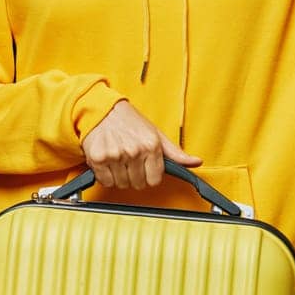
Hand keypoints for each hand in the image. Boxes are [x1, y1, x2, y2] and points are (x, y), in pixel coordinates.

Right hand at [80, 100, 202, 189]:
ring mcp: (116, 155)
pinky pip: (106, 182)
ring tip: (119, 160)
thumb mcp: (155, 133)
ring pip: (122, 184)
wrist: (102, 109)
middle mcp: (134, 151)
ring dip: (120, 177)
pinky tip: (108, 162)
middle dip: (135, 176)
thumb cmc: (129, 121)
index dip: (149, 176)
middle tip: (130, 162)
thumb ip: (176, 152)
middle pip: (138, 184)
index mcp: (151, 145)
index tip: (144, 168)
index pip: (155, 180)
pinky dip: (106, 176)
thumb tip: (196, 162)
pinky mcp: (99, 158)